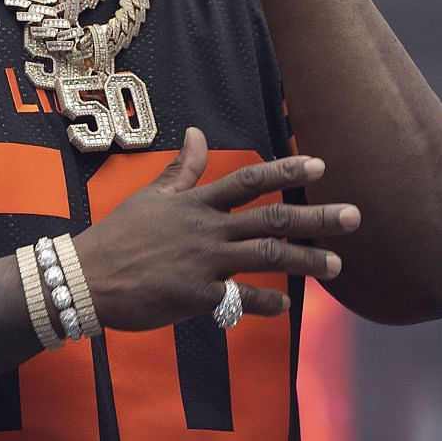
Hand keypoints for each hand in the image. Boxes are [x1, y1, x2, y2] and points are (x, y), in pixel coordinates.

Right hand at [69, 126, 360, 330]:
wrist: (86, 278)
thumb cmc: (118, 237)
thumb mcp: (151, 197)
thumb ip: (182, 169)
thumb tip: (197, 133)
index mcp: (197, 202)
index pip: (250, 180)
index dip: (286, 170)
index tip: (320, 163)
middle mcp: (207, 228)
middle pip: (271, 218)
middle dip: (316, 216)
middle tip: (354, 216)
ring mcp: (204, 262)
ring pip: (266, 257)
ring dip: (306, 260)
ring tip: (337, 265)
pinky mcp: (198, 296)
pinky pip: (242, 300)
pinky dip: (265, 304)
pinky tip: (286, 307)